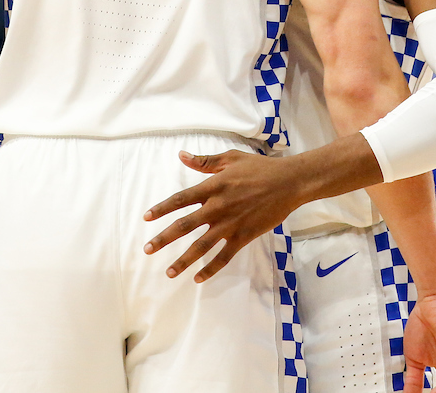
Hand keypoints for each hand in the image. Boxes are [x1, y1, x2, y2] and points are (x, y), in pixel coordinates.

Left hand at [142, 150, 304, 282]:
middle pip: (185, 226)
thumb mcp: (231, 158)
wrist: (289, 182)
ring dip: (183, 260)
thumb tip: (181, 155)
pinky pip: (224, 256)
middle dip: (164, 238)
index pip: (181, 199)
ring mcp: (231, 224)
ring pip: (201, 246)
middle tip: (147, 249)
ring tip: (169, 272)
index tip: (146, 218)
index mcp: (213, 186)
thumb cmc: (260, 168)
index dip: (162, 209)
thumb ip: (205, 161)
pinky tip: (198, 278)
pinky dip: (210, 269)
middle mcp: (218, 207)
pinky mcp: (244, 236)